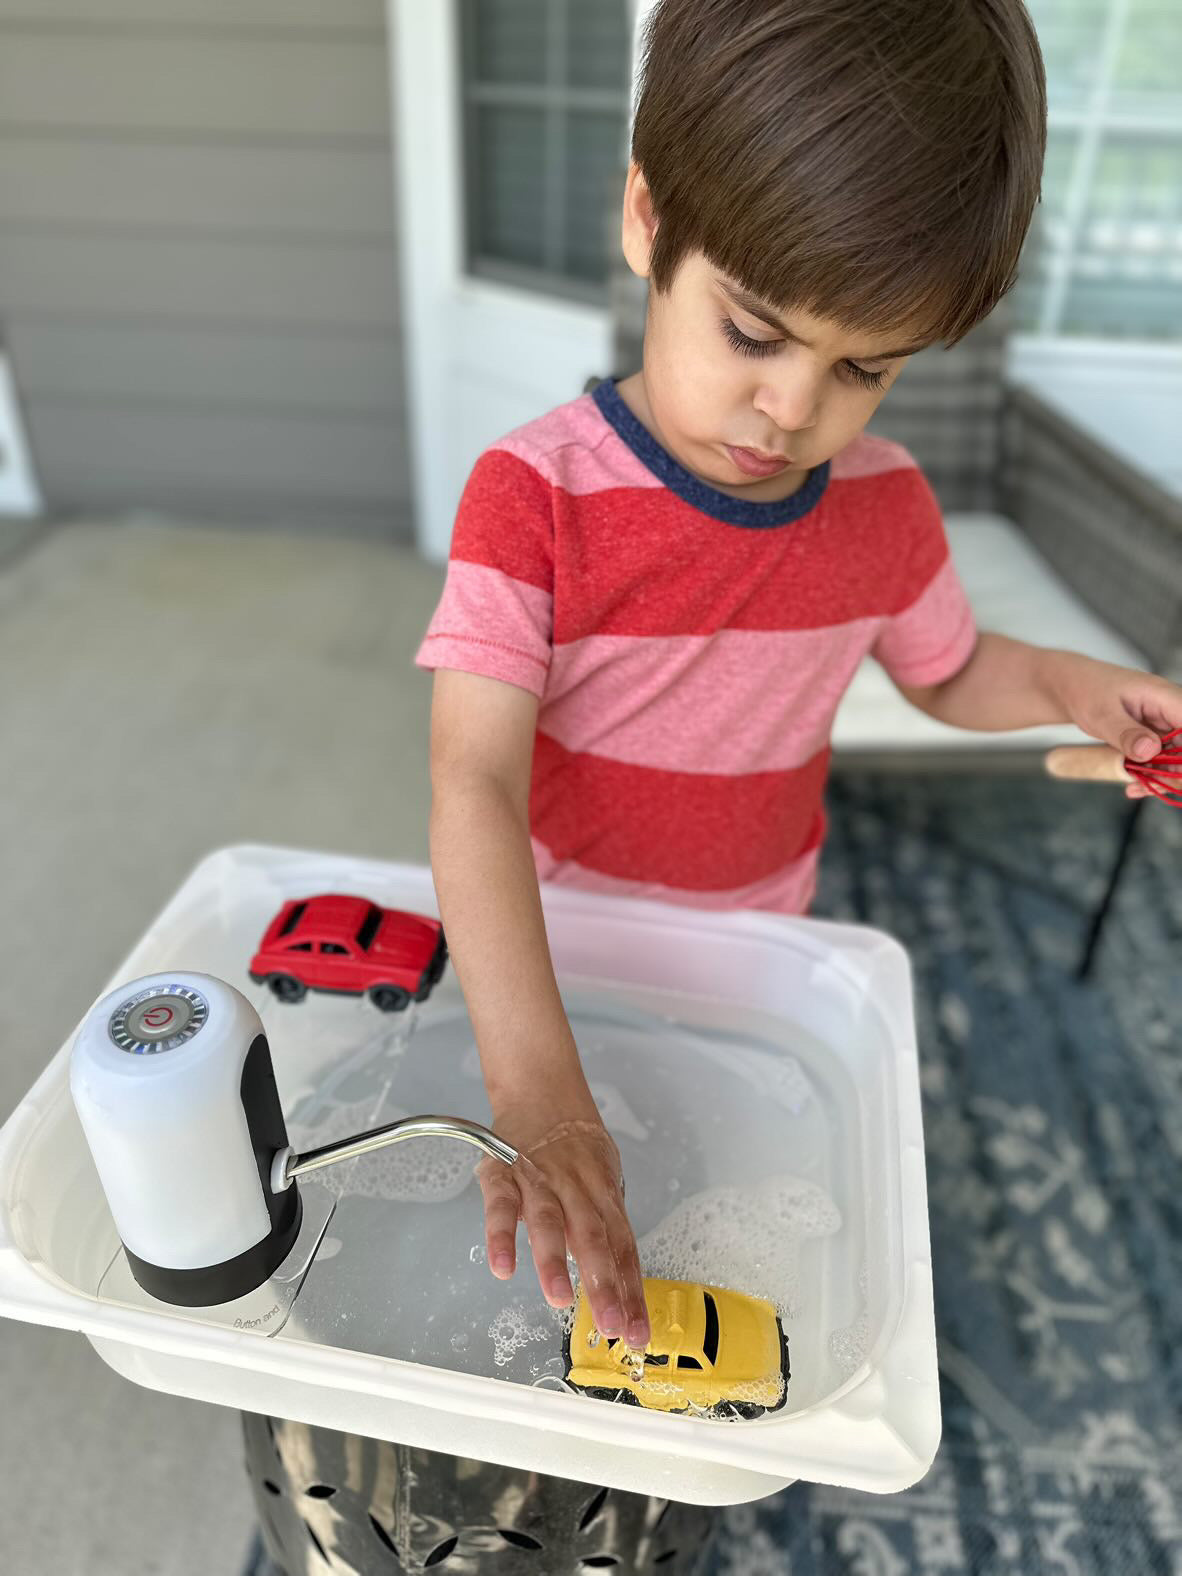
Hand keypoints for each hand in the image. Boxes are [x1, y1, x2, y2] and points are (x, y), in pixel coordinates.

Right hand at [475, 1091, 650, 1348]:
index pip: (624, 1248)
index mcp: (605, 1194)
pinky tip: (502, 1266)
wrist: (542, 1094)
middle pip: (595, 1238)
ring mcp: (539, 1180)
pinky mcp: (502, 1174)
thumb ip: (605, 1226)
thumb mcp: (602, 1181)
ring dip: (556, 1262)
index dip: (632, 1291)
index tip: (637, 1332)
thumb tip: (621, 1278)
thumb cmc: (576, 1147)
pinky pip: (500, 1206)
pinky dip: (501, 1234)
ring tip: (560, 1301)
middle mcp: (576, 1188)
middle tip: (611, 1326)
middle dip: (604, 1285)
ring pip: (551, 1222)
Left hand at [1055, 656, 1181, 798]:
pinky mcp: (1154, 738)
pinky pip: (1162, 761)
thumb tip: (1150, 751)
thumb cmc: (1087, 691)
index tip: (1173, 774)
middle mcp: (1171, 713)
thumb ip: (1125, 733)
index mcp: (1166, 698)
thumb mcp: (1101, 713)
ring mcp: (1164, 726)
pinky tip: (1133, 785)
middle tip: (1148, 784)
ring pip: (1178, 759)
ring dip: (1162, 777)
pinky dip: (1150, 775)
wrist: (1074, 688)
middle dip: (1176, 772)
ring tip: (1134, 787)